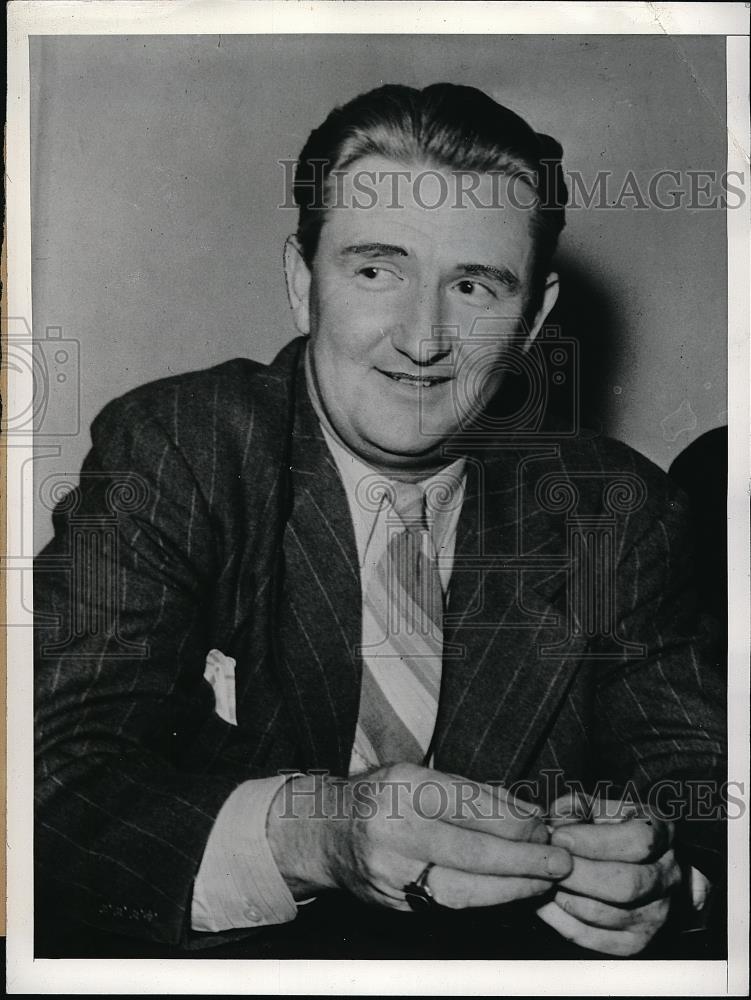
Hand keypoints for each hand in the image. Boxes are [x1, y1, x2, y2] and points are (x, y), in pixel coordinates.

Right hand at [267, 763, 572, 910]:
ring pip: (463, 890)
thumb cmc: (382, 796)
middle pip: (471, 852)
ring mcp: (390, 872)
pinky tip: (511, 895)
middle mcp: (393, 830)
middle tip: (559, 861)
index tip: (542, 825)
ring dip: (512, 889)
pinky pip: (448, 907)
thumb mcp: (419, 775)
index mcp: (403, 787)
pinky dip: (486, 903)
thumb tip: (527, 814)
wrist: (326, 832)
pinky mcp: (394, 903)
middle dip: (523, 860)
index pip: (470, 805)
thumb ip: (470, 793)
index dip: (513, 819)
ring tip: (543, 882)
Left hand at [536, 794, 681, 955]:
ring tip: (545, 880)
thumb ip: (577, 807)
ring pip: (609, 915)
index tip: (560, 837)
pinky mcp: (635, 942)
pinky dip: (564, 920)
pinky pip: (595, 938)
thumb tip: (561, 816)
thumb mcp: (597, 809)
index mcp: (662, 834)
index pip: (638, 841)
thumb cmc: (609, 831)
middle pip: (627, 884)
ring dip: (568, 897)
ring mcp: (655, 914)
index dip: (596, 841)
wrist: (637, 868)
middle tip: (550, 863)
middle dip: (580, 874)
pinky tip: (546, 901)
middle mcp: (667, 877)